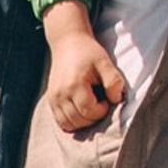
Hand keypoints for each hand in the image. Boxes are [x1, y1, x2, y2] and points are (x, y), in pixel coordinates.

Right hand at [42, 11, 125, 131]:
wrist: (67, 43)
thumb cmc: (88, 52)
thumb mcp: (105, 62)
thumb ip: (113, 81)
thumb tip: (116, 100)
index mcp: (75, 85)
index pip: (89, 111)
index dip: (102, 110)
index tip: (107, 99)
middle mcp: (60, 94)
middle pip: (78, 120)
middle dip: (93, 117)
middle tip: (100, 103)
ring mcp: (53, 98)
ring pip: (68, 124)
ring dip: (83, 122)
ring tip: (91, 107)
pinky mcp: (51, 100)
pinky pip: (60, 121)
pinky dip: (72, 121)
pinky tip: (81, 111)